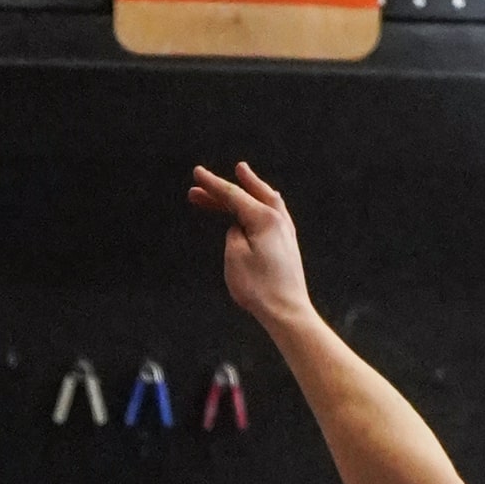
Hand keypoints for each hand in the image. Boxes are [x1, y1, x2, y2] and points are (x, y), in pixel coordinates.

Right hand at [188, 162, 312, 330]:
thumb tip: (238, 227)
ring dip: (250, 186)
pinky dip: (262, 200)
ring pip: (266, 197)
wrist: (286, 311)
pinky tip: (262, 202)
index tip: (197, 173)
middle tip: (201, 183)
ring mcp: (285, 229)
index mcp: (263, 218)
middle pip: (248, 194)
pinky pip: (274, 211)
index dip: (212, 184)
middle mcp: (277, 218)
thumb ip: (233, 234)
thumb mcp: (235, 258)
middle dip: (223, 188)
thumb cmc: (258, 288)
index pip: (232, 195)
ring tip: (242, 174)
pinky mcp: (287, 242)